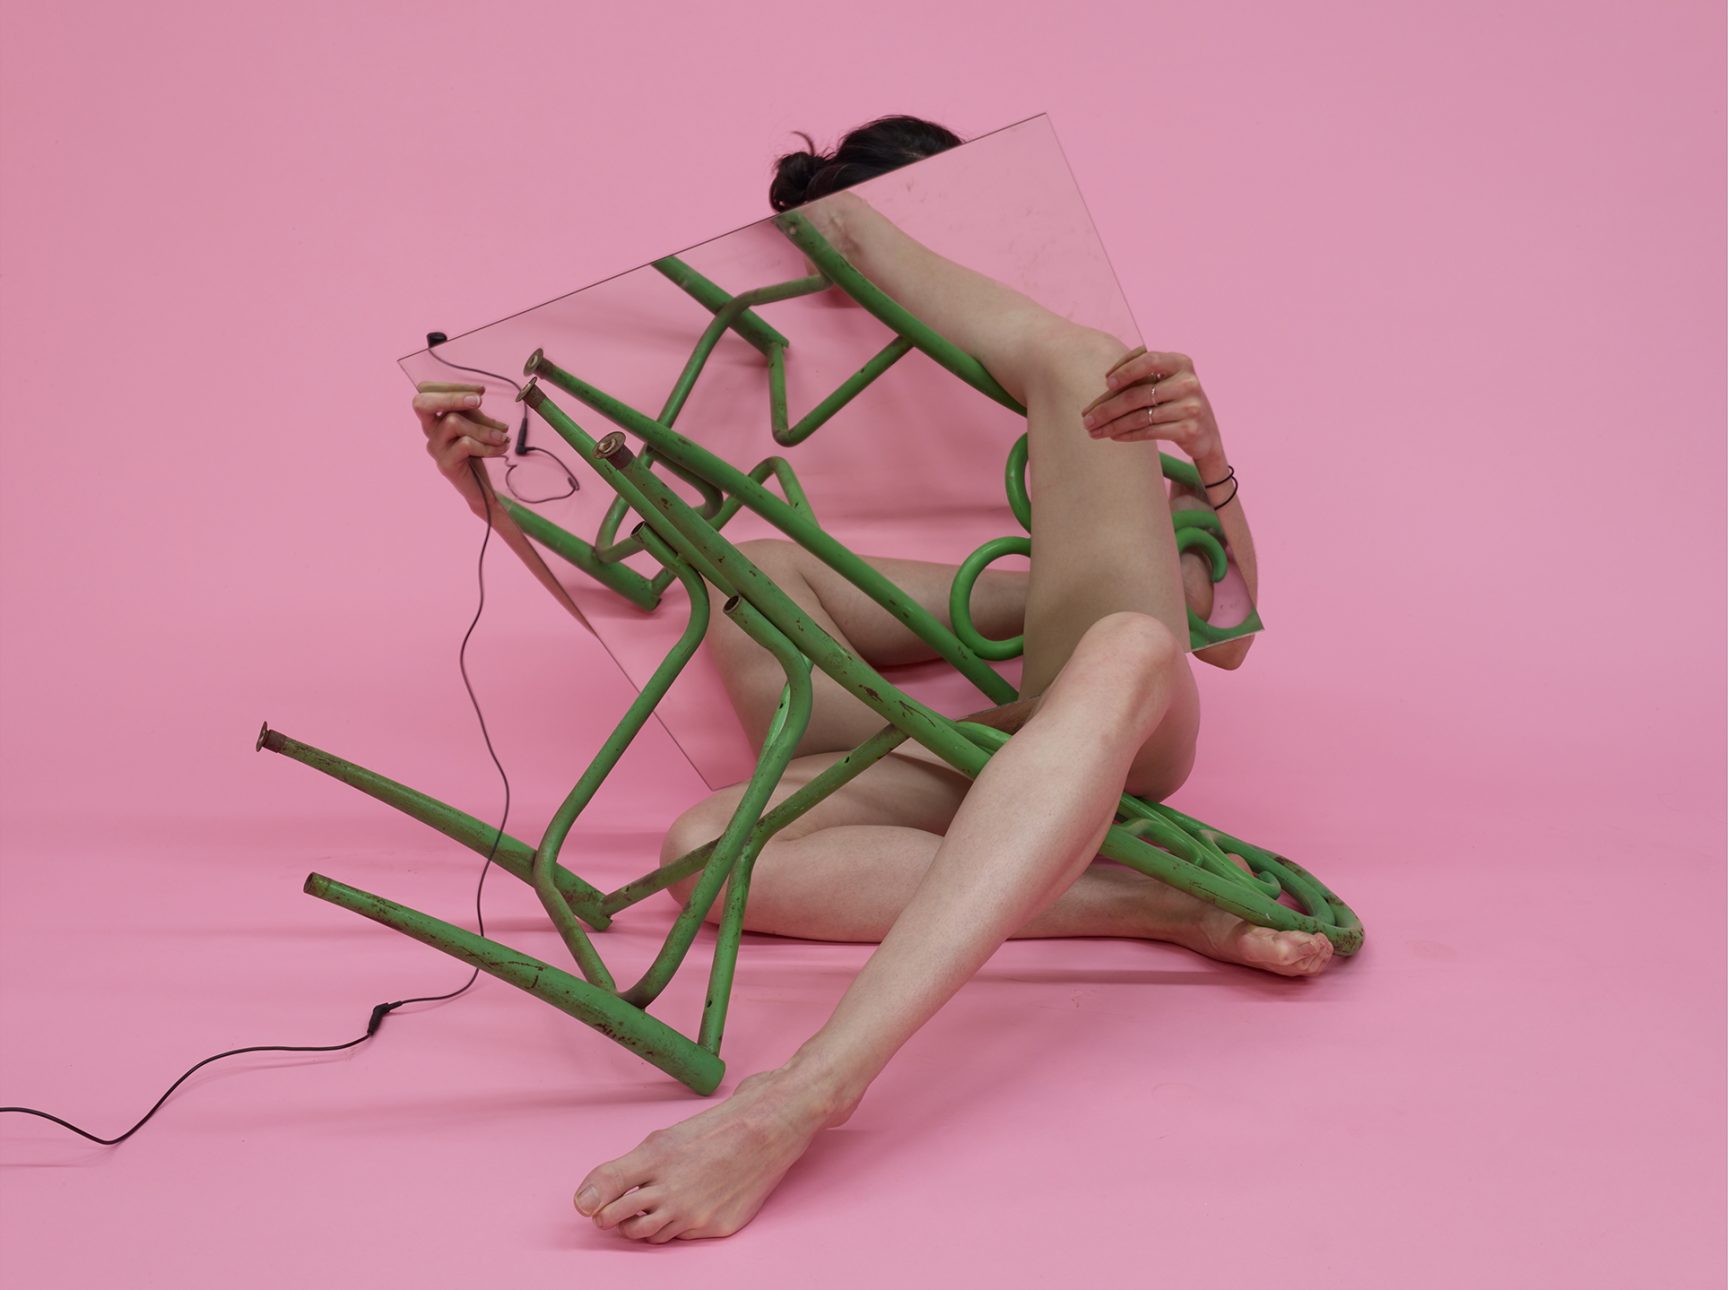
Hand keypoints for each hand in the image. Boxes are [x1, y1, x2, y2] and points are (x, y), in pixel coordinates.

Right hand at [413, 381, 511, 513]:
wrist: (480, 487)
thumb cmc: (477, 452)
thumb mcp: (476, 426)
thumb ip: (473, 411)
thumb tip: (478, 395)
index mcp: (434, 418)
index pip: (426, 391)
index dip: (451, 386)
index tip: (481, 391)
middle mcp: (429, 431)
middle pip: (422, 403)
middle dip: (453, 396)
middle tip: (479, 401)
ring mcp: (435, 448)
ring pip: (453, 423)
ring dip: (484, 427)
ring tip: (503, 436)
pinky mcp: (445, 464)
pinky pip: (465, 444)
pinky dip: (488, 444)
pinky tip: (502, 448)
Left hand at [1079, 348, 1221, 464]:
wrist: (1206, 434)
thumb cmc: (1176, 403)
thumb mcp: (1166, 382)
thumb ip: (1141, 377)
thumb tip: (1104, 385)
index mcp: (1181, 362)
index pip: (1149, 360)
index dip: (1125, 369)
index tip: (1106, 381)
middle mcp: (1188, 382)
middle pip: (1138, 394)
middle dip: (1107, 408)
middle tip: (1086, 418)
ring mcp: (1190, 407)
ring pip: (1140, 416)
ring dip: (1112, 425)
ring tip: (1093, 431)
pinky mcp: (1188, 429)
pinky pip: (1149, 432)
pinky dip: (1127, 434)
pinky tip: (1113, 436)